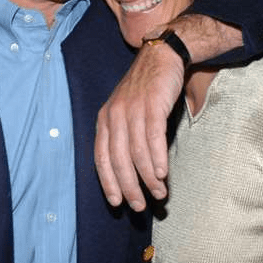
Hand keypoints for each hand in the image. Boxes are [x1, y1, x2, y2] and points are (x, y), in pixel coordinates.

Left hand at [94, 41, 184, 211]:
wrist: (161, 56)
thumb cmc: (145, 89)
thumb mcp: (126, 111)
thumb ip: (125, 137)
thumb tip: (132, 171)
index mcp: (104, 118)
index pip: (101, 157)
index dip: (108, 181)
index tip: (117, 202)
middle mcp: (114, 115)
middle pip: (118, 159)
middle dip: (128, 186)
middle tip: (139, 206)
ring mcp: (132, 109)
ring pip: (136, 152)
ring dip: (147, 177)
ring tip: (159, 193)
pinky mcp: (152, 104)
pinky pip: (152, 136)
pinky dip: (156, 158)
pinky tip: (162, 173)